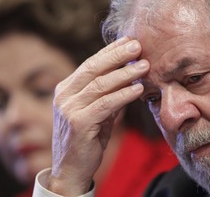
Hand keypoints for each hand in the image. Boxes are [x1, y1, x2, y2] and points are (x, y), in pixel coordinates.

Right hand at [47, 37, 149, 195]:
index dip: (110, 52)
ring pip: (100, 85)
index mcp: (66, 89)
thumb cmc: (87, 137)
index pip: (90, 64)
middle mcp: (64, 95)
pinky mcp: (78, 123)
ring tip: (144, 65)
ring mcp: (69, 109)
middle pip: (93, 68)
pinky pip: (105, 104)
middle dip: (117, 55)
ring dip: (125, 74)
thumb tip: (130, 76)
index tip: (128, 41)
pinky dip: (123, 95)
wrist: (71, 168)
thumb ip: (108, 94)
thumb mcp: (97, 112)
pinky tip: (138, 89)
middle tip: (137, 45)